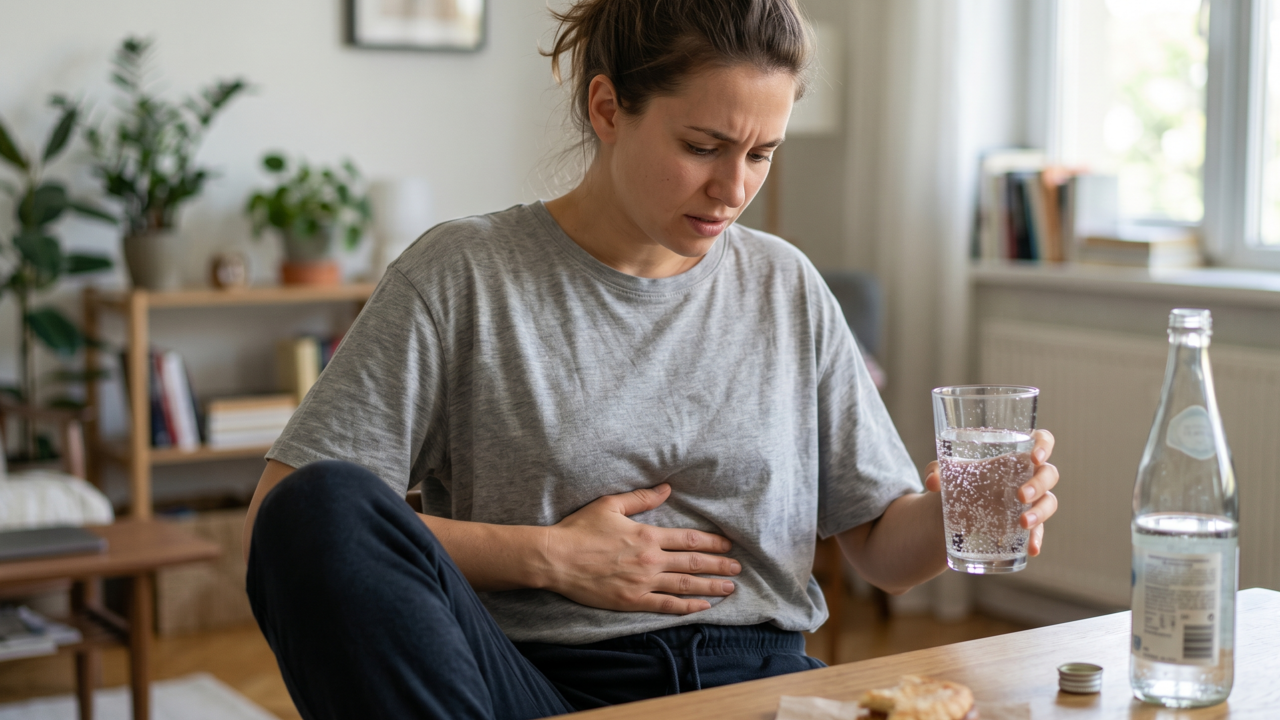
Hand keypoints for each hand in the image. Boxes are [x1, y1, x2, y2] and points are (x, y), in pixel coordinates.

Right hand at [544, 483, 740, 613]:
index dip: (712, 543)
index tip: (727, 545)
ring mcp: (642, 583)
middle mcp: (650, 560)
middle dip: (718, 566)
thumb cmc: (580, 529)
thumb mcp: (610, 505)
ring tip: (729, 589)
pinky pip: (666, 606)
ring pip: (685, 585)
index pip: (688, 540)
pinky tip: (702, 607)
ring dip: (710, 587)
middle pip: (693, 563)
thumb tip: (666, 489)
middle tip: (737, 568)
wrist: (556, 559)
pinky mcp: (631, 601)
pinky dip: (686, 607)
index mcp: (647, 535)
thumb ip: (641, 498)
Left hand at [924, 429, 1058, 555]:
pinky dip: (1037, 539)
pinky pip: (1039, 530)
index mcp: (1013, 456)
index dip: (1044, 445)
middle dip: (1039, 484)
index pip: (1041, 441)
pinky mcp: (1026, 524)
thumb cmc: (956, 483)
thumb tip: (933, 482)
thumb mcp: (945, 474)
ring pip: (1049, 502)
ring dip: (1041, 512)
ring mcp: (1030, 501)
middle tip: (1020, 495)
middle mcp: (1027, 476)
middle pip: (1049, 474)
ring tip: (1023, 523)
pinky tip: (1031, 549)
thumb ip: (937, 471)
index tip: (1034, 457)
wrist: (948, 514)